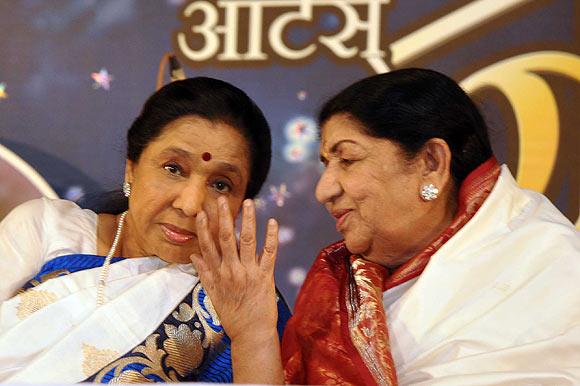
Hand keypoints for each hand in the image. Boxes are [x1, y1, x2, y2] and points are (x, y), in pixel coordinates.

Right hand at [190, 196, 278, 341]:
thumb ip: (204, 273)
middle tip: (222, 199)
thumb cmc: (232, 316)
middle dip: (224, 217)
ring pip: (248, 241)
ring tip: (249, 202)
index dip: (205, 228)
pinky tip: (272, 222)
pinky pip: (269, 253)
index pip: (208, 246)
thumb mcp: (212, 295)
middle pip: (226, 239)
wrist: (251, 334)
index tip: (202, 212)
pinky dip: (271, 237)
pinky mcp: (266, 276)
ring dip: (248, 220)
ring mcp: (249, 272)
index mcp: (218, 274)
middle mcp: (231, 270)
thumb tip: (193, 256)